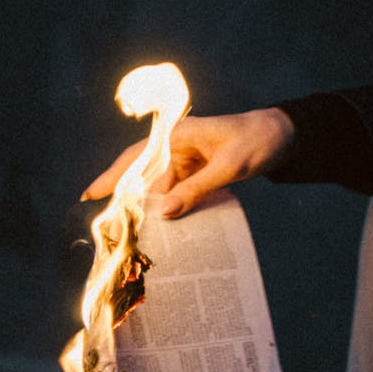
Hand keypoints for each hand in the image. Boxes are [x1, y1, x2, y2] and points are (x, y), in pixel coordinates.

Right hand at [81, 107, 294, 217]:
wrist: (282, 136)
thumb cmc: (256, 142)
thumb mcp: (228, 167)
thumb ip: (196, 189)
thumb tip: (166, 212)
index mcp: (178, 136)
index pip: (136, 157)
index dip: (112, 176)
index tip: (90, 195)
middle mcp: (177, 147)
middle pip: (144, 177)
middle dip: (129, 201)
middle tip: (112, 229)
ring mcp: (186, 160)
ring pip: (160, 189)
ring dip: (153, 210)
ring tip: (139, 236)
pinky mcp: (196, 172)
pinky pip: (177, 192)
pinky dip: (172, 209)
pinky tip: (167, 228)